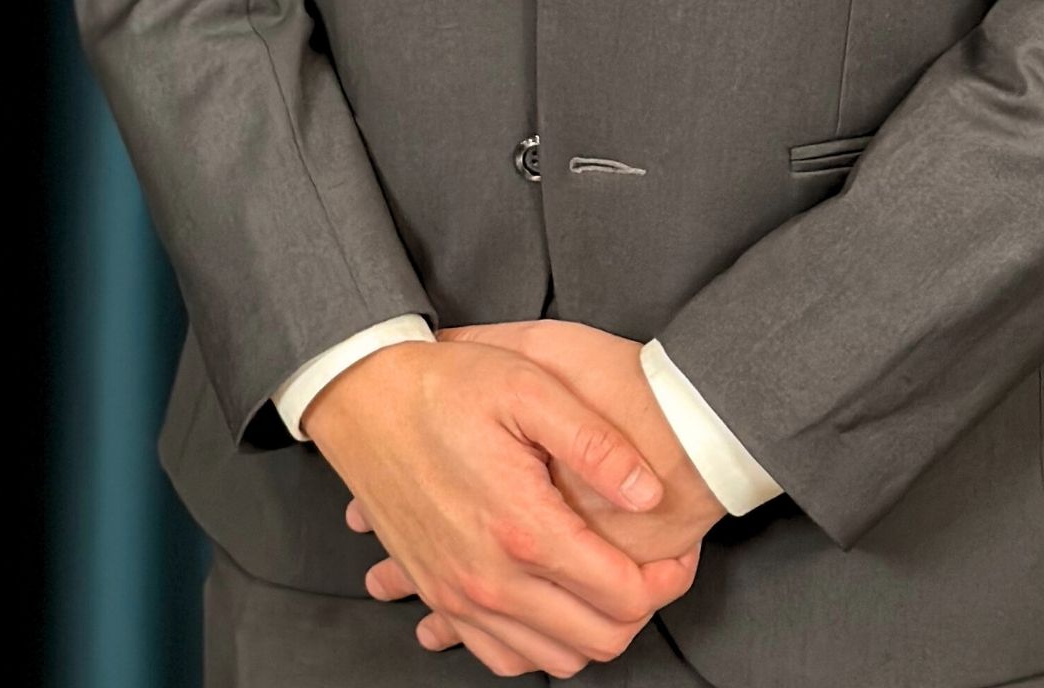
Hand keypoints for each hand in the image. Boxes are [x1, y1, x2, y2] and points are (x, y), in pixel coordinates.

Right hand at [303, 331, 694, 675]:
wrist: (363, 399)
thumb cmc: (448, 385)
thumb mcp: (530, 385)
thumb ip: (596, 442)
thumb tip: (649, 492)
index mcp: (523, 528)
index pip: (623, 596)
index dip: (668, 579)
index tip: (679, 548)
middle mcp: (491, 580)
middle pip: (597, 640)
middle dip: (640, 608)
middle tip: (655, 564)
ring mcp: (458, 597)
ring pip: (553, 659)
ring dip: (593, 629)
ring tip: (610, 577)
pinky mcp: (437, 597)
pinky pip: (501, 657)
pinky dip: (538, 643)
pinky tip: (554, 601)